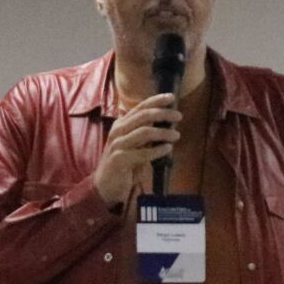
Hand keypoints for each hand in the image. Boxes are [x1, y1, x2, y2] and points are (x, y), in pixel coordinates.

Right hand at [92, 92, 180, 211]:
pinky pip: (143, 152)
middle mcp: (118, 131)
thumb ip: (145, 134)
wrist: (105, 186)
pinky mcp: (119, 159)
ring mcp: (117, 144)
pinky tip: (168, 149)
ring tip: (176, 135)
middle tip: (179, 116)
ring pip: (145, 132)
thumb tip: (167, 125)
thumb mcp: (134, 145)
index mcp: (121, 124)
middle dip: (163, 114)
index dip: (156, 100)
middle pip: (144, 116)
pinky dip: (158, 150)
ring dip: (163, 133)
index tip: (172, 97)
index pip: (140, 107)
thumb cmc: (123, 164)